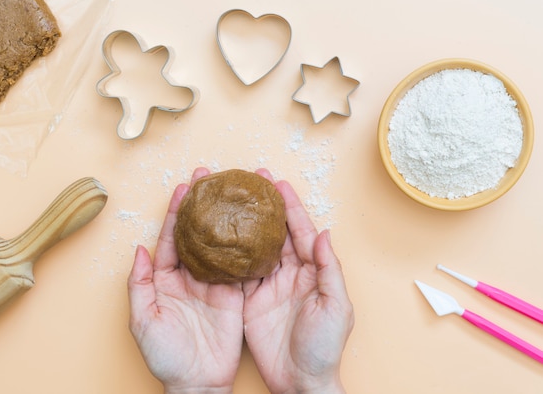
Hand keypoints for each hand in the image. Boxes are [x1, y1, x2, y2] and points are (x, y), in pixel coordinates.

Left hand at [127, 168, 243, 393]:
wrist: (197, 383)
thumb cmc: (166, 356)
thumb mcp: (143, 321)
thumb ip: (139, 284)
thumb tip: (139, 249)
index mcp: (166, 279)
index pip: (171, 238)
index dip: (176, 212)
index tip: (184, 188)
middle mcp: (191, 276)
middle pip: (197, 232)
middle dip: (202, 205)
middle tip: (210, 178)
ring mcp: (214, 284)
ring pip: (221, 243)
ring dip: (226, 218)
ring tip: (234, 193)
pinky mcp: (235, 295)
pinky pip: (242, 265)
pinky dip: (247, 245)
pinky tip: (253, 224)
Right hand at [243, 169, 354, 393]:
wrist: (300, 381)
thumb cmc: (324, 348)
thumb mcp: (336, 307)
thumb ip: (330, 270)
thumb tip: (324, 234)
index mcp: (312, 271)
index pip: (301, 231)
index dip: (290, 207)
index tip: (277, 184)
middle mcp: (290, 273)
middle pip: (276, 233)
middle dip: (264, 207)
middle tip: (250, 182)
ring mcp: (268, 285)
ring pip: (255, 247)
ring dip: (245, 225)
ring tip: (232, 202)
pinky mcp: (250, 300)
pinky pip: (238, 271)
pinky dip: (229, 253)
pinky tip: (220, 237)